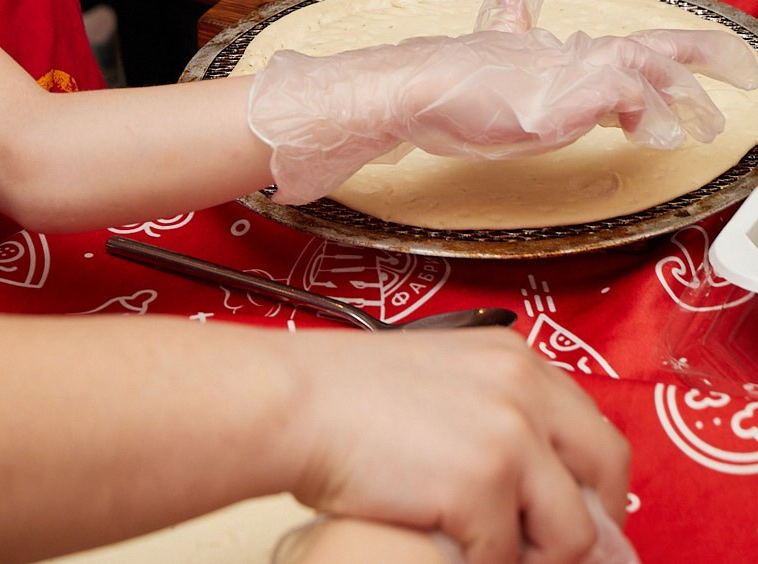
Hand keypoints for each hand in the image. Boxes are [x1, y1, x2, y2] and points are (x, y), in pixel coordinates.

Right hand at [246, 24, 730, 204]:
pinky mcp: (559, 95)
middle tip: (742, 65)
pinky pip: (621, 91)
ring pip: (643, 67)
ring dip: (680, 89)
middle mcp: (568, 58)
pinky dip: (647, 106)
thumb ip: (511, 26)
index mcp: (557, 51)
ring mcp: (565, 75)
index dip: (672, 47)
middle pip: (651, 48)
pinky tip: (657, 127)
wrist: (409, 87)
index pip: (628, 42)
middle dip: (700, 57)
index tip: (709, 52)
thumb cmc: (443, 81)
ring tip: (705, 115)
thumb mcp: (490, 53)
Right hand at [288, 326, 631, 563]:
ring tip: (481, 546)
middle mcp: (525, 389)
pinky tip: (441, 542)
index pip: (596, 433)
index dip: (591, 488)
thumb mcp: (446, 384)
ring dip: (529, 554)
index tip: (571, 520)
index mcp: (518, 359)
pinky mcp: (481, 484)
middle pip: (606, 475)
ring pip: (569, 533)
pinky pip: (506, 558)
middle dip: (587, 527)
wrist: (297, 402)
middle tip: (548, 552)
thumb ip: (503, 421)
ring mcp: (508, 436)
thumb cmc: (351, 397)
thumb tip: (557, 497)